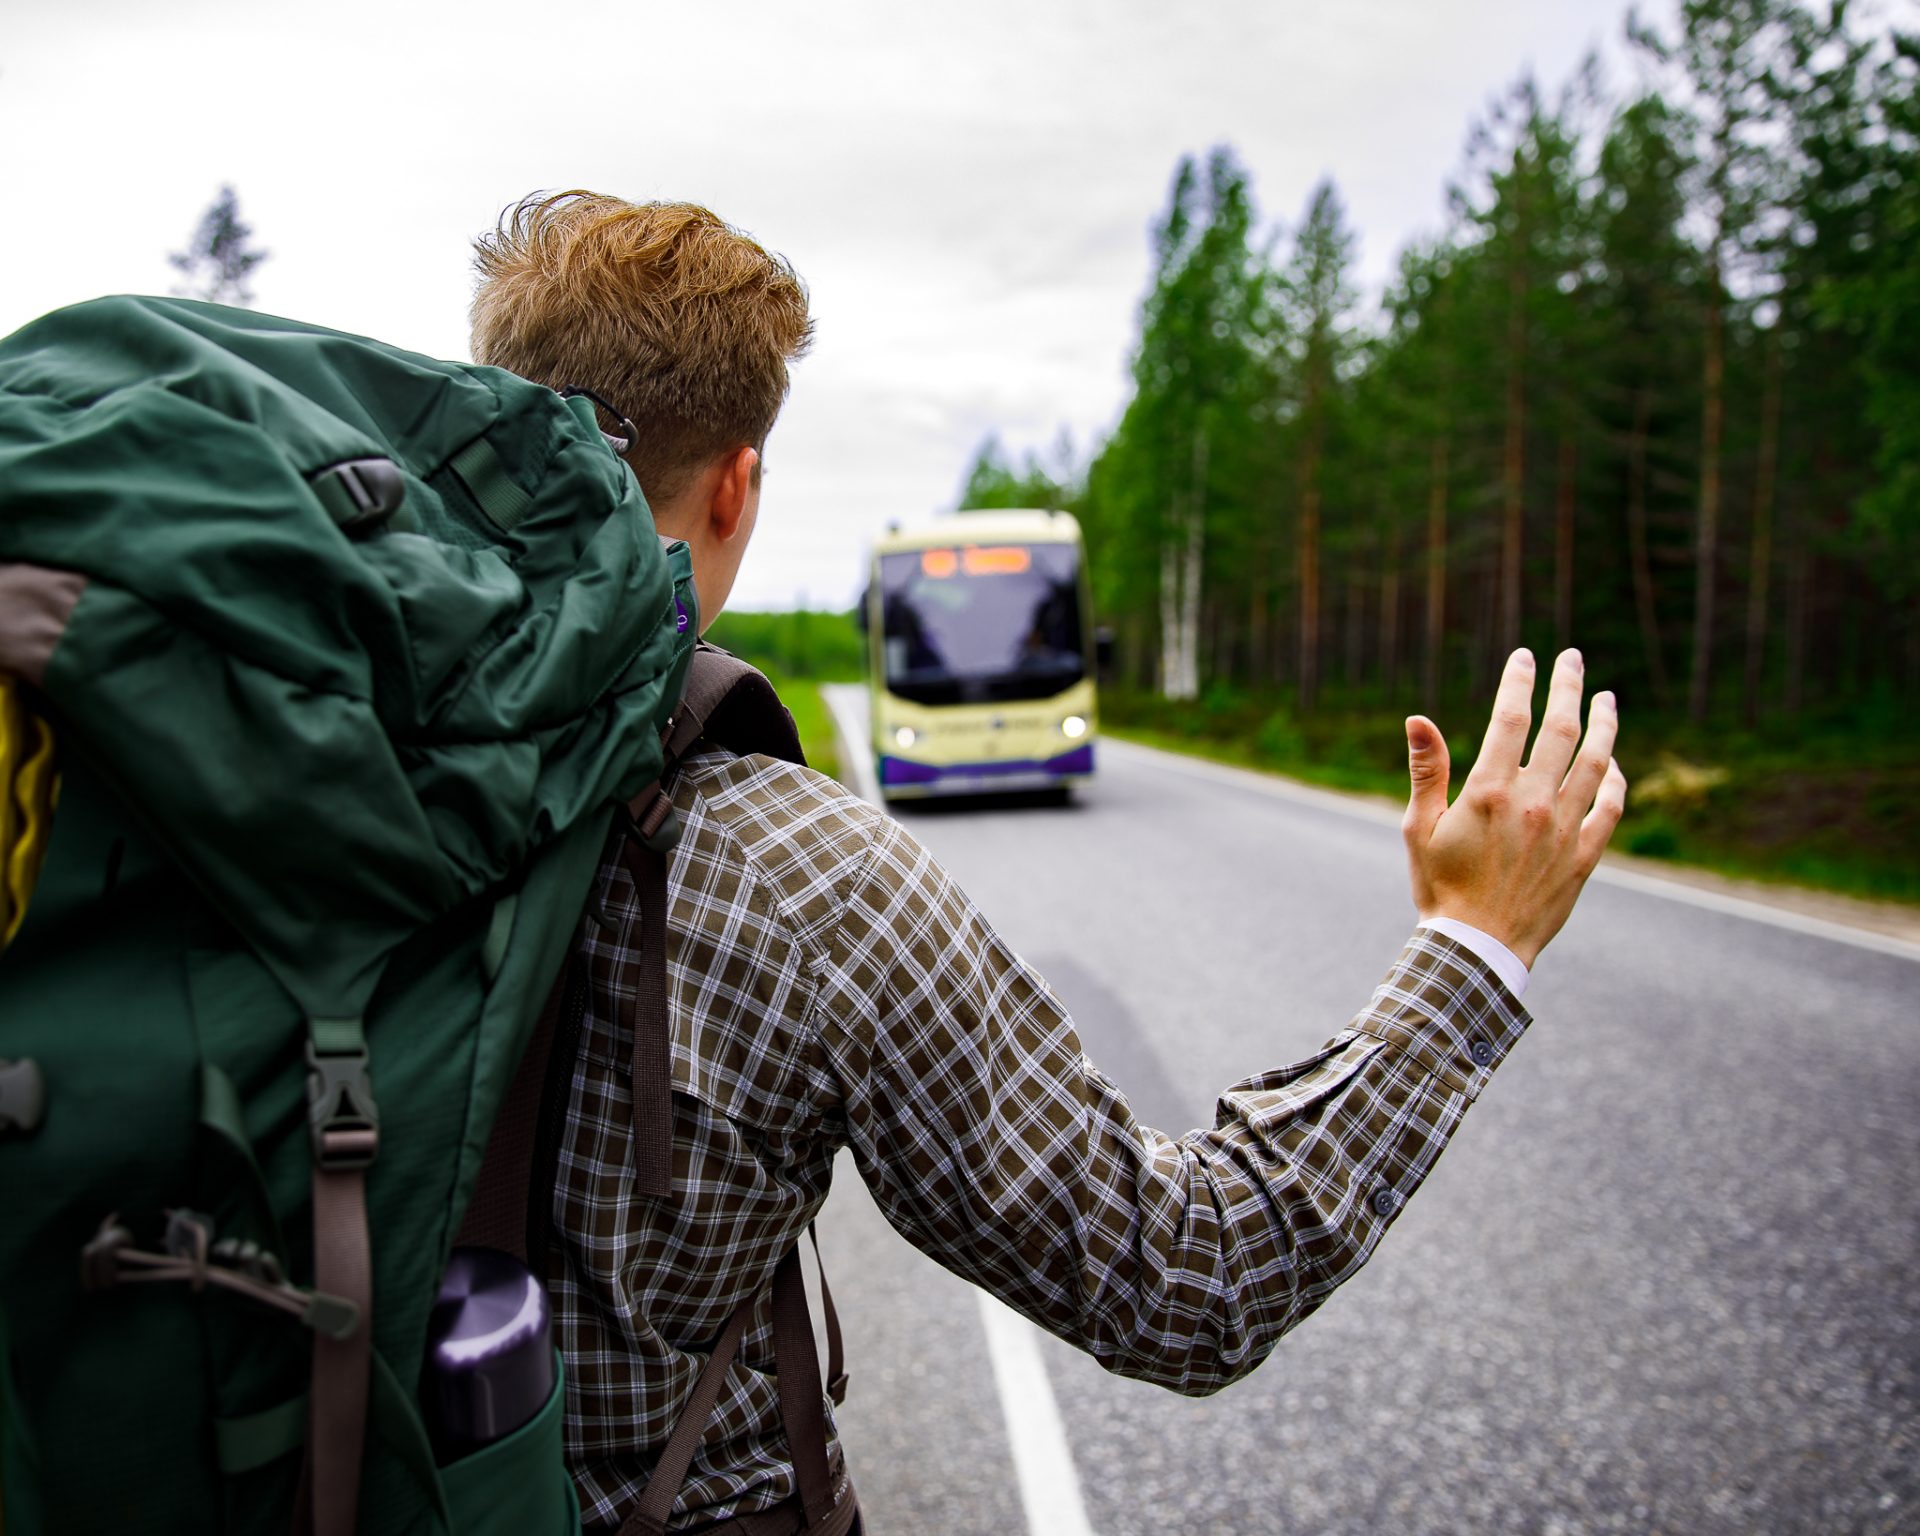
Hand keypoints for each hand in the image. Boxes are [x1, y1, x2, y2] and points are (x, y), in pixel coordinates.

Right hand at [1401, 648, 1627, 968]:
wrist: (1477, 948)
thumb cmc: (1440, 887)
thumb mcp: (1420, 828)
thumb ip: (1427, 771)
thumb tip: (1418, 718)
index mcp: (1490, 791)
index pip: (1512, 718)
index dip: (1520, 681)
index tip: (1526, 656)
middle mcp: (1534, 802)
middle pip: (1561, 728)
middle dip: (1568, 686)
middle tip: (1573, 659)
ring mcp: (1565, 828)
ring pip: (1597, 761)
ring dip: (1605, 724)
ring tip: (1607, 698)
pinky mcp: (1584, 855)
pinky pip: (1611, 806)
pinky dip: (1617, 778)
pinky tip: (1613, 761)